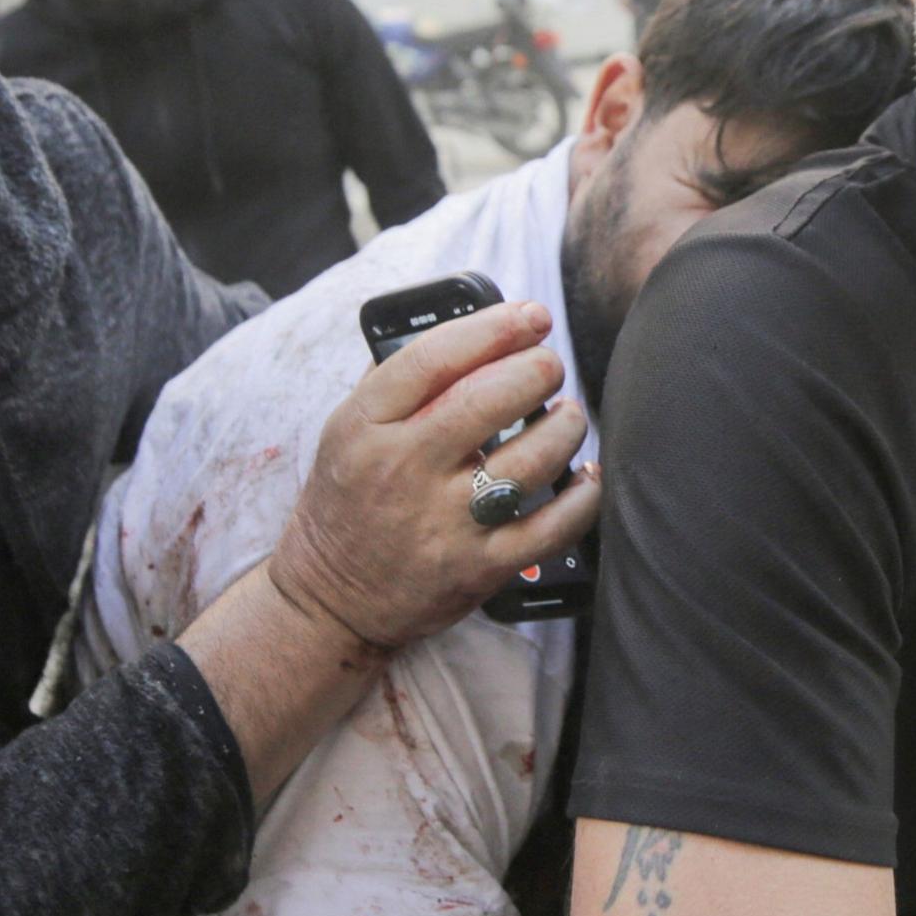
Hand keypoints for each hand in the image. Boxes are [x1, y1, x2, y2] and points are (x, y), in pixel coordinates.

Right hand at [268, 301, 603, 652]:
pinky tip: (586, 476)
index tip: (531, 316)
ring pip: (531, 459)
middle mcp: (405, 470)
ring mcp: (444, 522)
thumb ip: (396, 382)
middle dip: (538, 369)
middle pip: (489, 400)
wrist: (329, 599)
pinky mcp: (479, 568)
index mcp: (367, 425)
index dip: (494, 327)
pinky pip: (553, 527)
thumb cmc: (349, 501)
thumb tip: (471, 331)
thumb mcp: (347, 430)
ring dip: (566, 426)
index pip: (435, 357)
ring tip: (567, 415)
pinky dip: (583, 496)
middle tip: (549, 365)